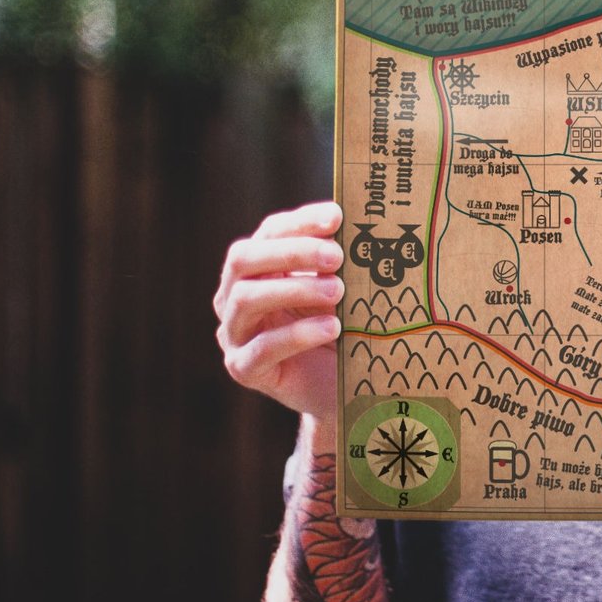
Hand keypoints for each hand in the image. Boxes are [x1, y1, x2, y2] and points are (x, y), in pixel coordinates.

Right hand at [214, 202, 344, 425]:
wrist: (344, 385)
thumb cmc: (343, 327)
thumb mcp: (344, 288)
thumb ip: (343, 262)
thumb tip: (367, 226)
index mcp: (258, 267)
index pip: (270, 232)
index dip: (301, 222)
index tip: (337, 217)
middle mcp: (235, 295)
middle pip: (244, 259)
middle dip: (293, 252)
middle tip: (338, 256)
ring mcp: (234, 333)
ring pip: (247, 300)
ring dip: (296, 290)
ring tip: (340, 291)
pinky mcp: (243, 368)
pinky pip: (261, 349)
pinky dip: (297, 335)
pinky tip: (332, 327)